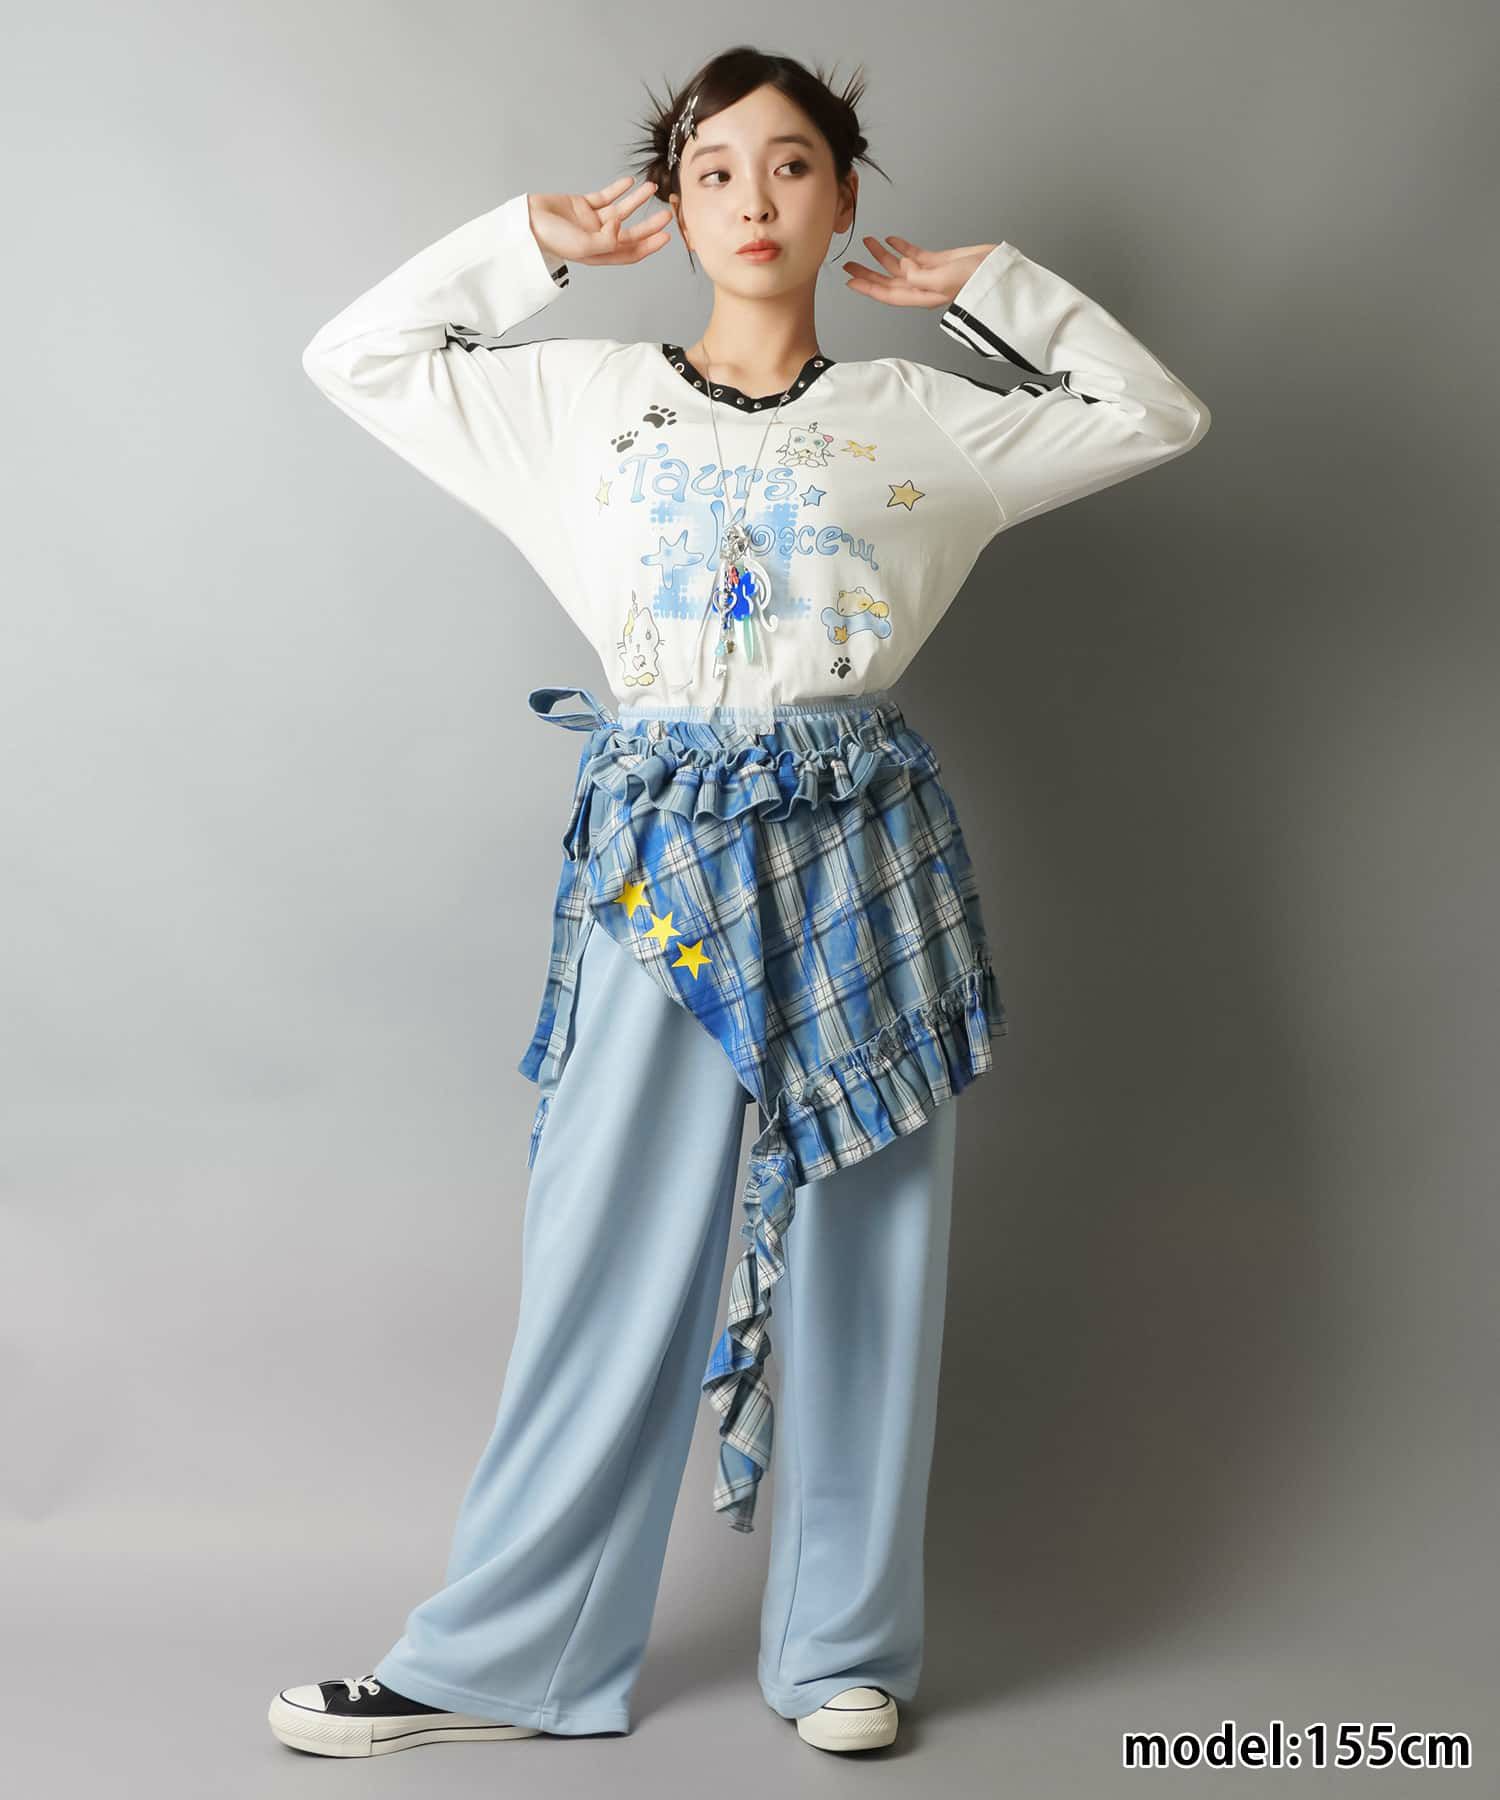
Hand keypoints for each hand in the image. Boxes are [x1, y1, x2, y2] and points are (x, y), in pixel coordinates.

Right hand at [527, 177, 673, 266]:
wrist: (526, 221)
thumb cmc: (550, 238)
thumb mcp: (582, 246)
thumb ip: (606, 240)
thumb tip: (622, 226)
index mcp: (599, 254)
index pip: (630, 252)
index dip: (649, 245)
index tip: (666, 236)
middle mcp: (598, 238)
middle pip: (630, 232)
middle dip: (649, 224)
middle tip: (667, 214)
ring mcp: (590, 221)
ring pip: (620, 211)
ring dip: (636, 201)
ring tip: (651, 188)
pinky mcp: (581, 205)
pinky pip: (604, 196)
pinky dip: (616, 189)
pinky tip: (629, 182)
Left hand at [842, 234, 998, 308]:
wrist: (997, 271)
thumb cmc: (976, 279)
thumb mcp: (945, 278)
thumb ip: (920, 275)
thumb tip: (902, 266)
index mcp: (921, 295)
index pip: (888, 293)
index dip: (868, 288)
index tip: (850, 281)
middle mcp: (922, 287)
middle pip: (888, 281)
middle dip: (868, 273)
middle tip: (849, 263)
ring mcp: (930, 274)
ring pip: (899, 266)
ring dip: (882, 255)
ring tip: (868, 242)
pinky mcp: (939, 261)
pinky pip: (914, 255)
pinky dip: (902, 247)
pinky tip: (891, 240)